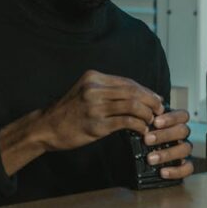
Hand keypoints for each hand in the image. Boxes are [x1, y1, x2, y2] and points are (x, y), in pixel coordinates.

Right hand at [37, 70, 164, 152]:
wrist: (46, 127)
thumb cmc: (69, 112)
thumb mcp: (85, 92)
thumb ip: (106, 90)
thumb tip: (136, 95)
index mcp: (94, 77)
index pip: (128, 82)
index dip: (145, 90)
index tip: (156, 98)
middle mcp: (95, 89)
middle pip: (132, 91)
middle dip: (151, 100)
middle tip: (161, 109)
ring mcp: (95, 106)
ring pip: (132, 105)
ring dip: (147, 113)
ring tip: (153, 120)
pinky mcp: (96, 124)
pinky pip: (125, 122)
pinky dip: (139, 125)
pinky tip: (143, 130)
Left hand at [145, 109, 193, 180]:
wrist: (135, 161)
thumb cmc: (142, 137)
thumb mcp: (143, 126)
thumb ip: (145, 118)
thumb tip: (141, 110)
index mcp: (175, 122)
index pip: (182, 115)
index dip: (171, 118)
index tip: (155, 122)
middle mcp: (182, 135)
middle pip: (183, 130)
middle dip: (165, 135)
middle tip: (147, 139)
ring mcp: (184, 150)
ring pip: (185, 148)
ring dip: (167, 153)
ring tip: (150, 159)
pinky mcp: (185, 166)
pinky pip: (188, 168)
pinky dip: (176, 171)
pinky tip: (162, 172)